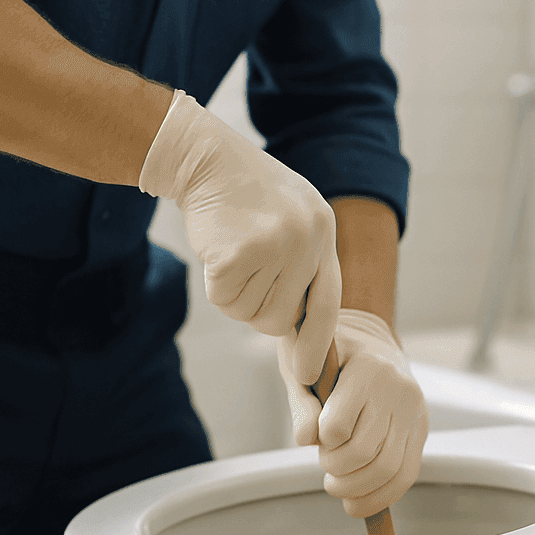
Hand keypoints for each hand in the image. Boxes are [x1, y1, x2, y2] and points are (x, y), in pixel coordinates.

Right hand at [140, 90, 339, 383]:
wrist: (206, 159)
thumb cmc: (243, 195)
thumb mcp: (289, 216)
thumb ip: (302, 263)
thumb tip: (296, 327)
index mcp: (324, 230)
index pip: (328, 301)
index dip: (318, 342)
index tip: (310, 375)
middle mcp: (308, 239)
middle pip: (283, 319)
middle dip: (259, 311)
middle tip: (244, 276)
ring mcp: (277, 245)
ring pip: (252, 313)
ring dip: (234, 294)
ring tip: (232, 251)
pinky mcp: (241, 253)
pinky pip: (226, 300)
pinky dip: (216, 285)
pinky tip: (217, 249)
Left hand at [278, 309, 428, 518]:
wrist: (371, 344)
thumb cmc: (330, 357)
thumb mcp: (305, 368)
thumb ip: (302, 403)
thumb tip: (305, 440)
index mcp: (366, 368)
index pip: (338, 426)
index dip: (322, 441)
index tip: (317, 436)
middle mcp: (397, 388)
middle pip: (364, 452)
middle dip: (336, 470)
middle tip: (325, 465)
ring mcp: (415, 411)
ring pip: (387, 470)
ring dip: (355, 489)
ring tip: (336, 486)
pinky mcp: (422, 429)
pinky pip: (406, 476)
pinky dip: (379, 498)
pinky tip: (357, 503)